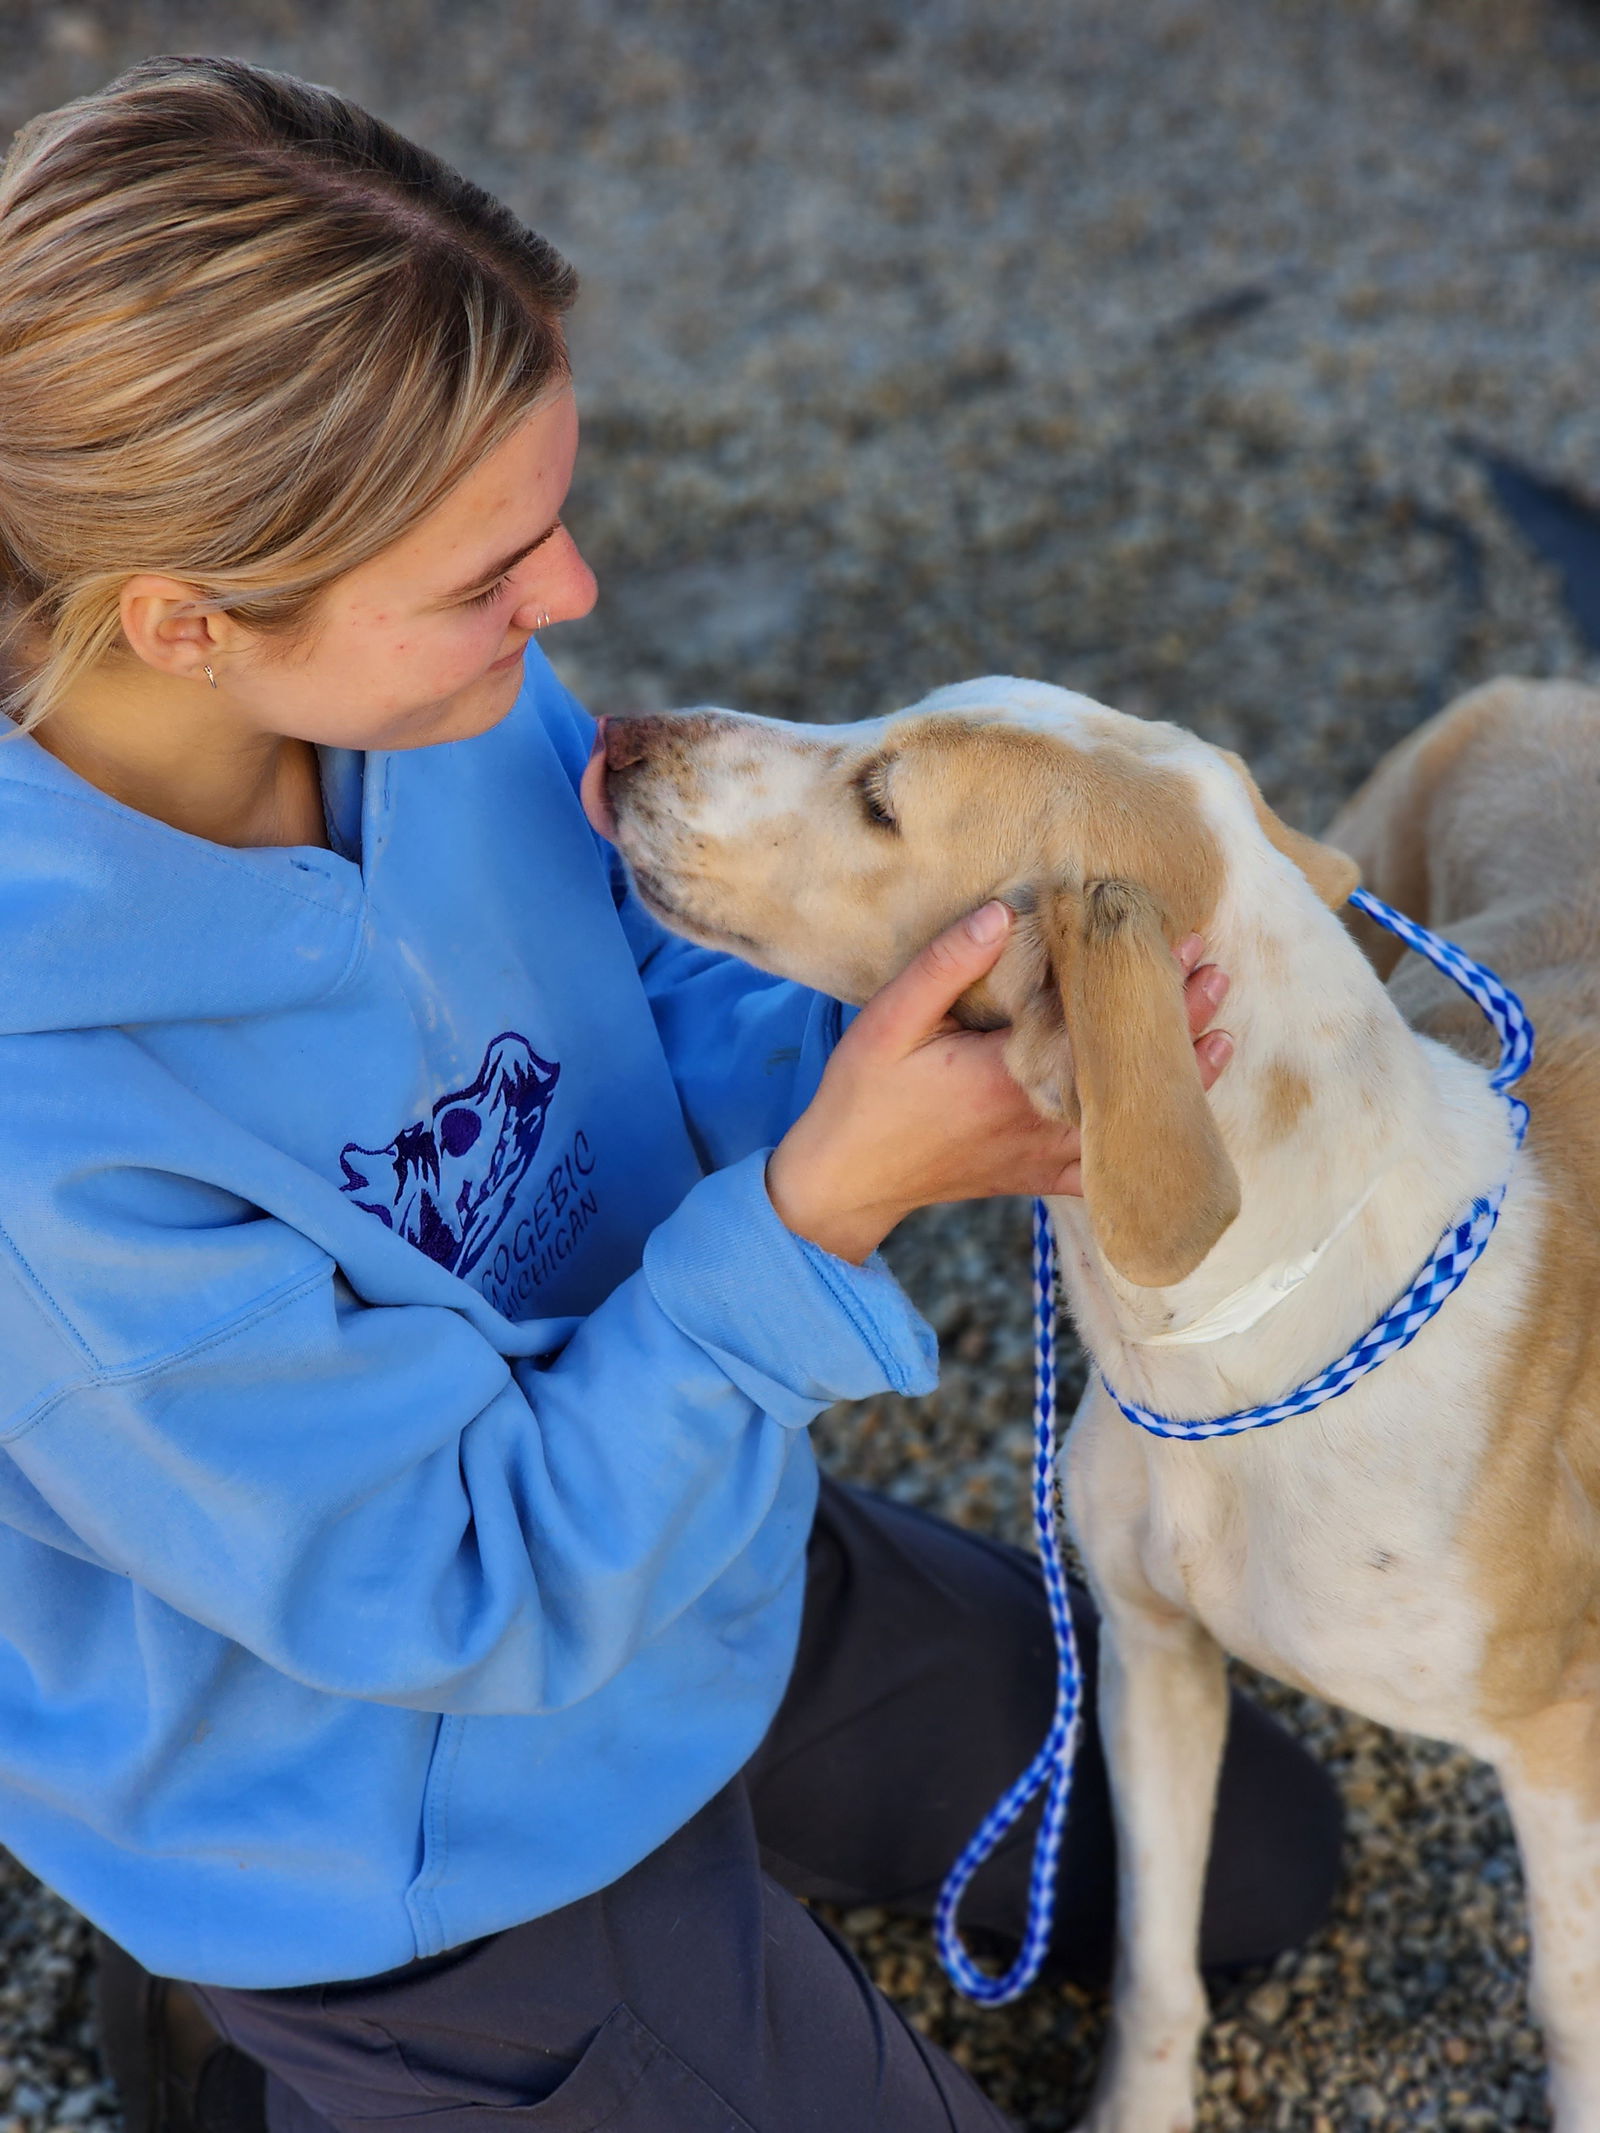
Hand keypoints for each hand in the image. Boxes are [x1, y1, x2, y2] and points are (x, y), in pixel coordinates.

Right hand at [766, 902, 1231, 1262]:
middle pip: (1124, 1068)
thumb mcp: (887, 1020)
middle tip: (1218, 977)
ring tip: (1222, 1038)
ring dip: (1176, 1078)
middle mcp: (1037, 1119)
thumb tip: (1003, 913)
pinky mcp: (1035, 1178)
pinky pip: (1105, 1168)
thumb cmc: (861, 1097)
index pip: (1094, 1024)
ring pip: (1127, 1118)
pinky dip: (1147, 1147)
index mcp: (1005, 1076)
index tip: (1183, 947)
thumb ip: (944, 966)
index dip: (1142, 986)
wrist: (841, 1183)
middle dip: (1176, 1022)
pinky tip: (1180, 1127)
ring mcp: (1041, 1155)